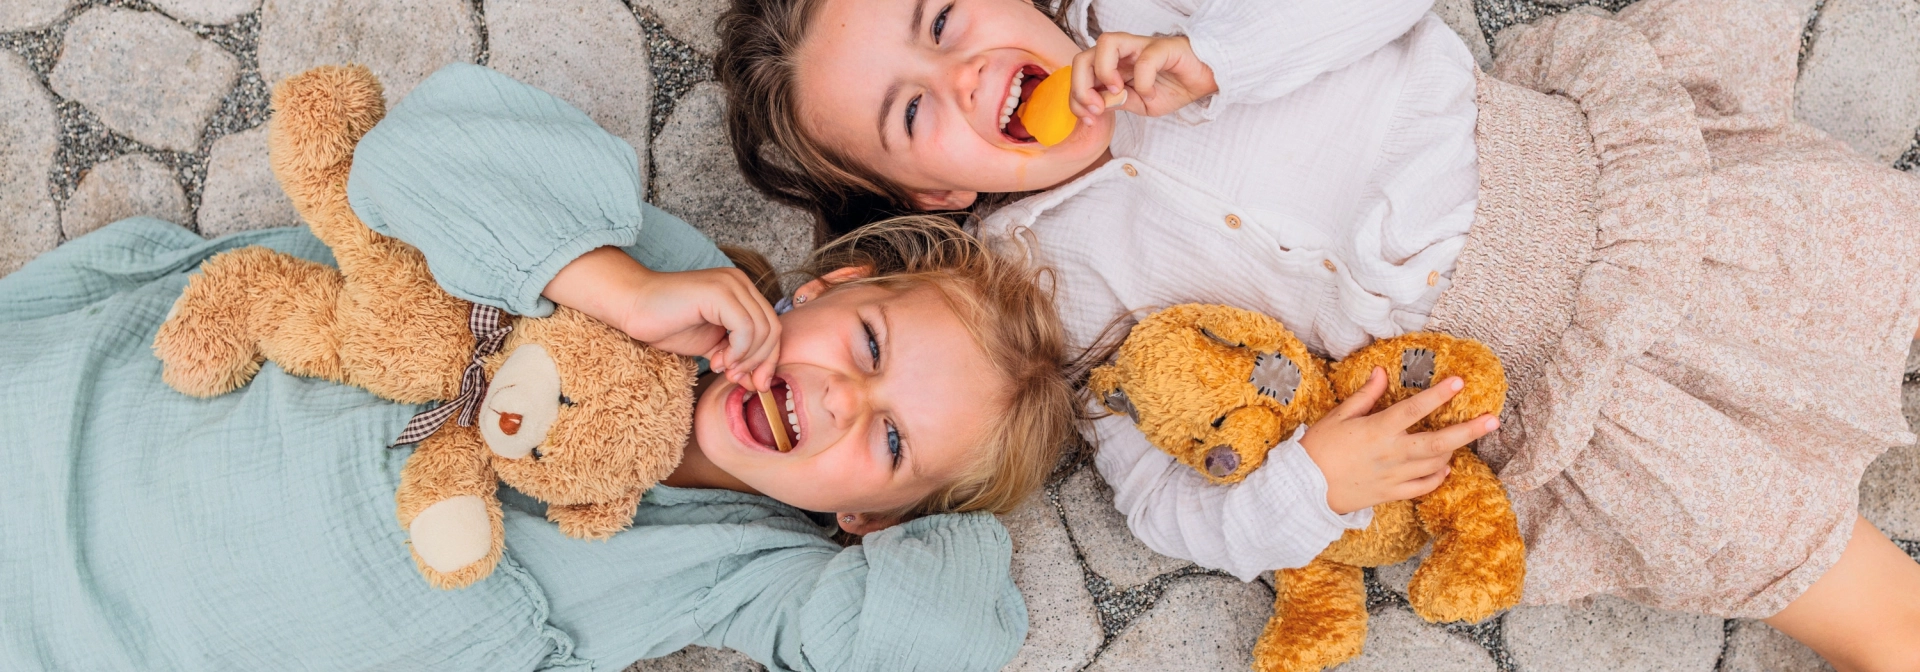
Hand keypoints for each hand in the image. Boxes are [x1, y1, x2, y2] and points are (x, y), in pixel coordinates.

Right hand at [545, 248, 779, 389]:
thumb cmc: (667, 324)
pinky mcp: (719, 292)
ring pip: (763, 330)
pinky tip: (717, 359)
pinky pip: (746, 329)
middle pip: (773, 329)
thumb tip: (759, 383)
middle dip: (760, 362)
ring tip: (722, 366)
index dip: (768, 359)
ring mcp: (731, 284)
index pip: (772, 328)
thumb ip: (737, 358)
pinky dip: (738, 351)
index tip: (753, 383)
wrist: (633, 307)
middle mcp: (740, 282)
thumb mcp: (712, 346)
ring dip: (746, 359)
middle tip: (736, 378)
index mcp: (742, 291)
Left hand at [1067, 32, 1218, 121]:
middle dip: (1081, 87)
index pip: (1080, 73)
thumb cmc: (1172, 88)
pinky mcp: (1163, 47)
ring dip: (1103, 72)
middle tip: (1097, 109)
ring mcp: (1140, 47)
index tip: (1089, 119)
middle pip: (1083, 57)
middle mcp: (1122, 53)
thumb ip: (1118, 103)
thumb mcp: (1139, 105)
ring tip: (1117, 92)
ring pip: (1106, 42)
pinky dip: (1143, 82)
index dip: (1076, 98)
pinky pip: (1145, 59)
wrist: (1203, 82)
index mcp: (1112, 66)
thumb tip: (1097, 106)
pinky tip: (1150, 94)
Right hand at [1299, 368, 1499, 514]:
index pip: (1414, 409)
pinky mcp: (1391, 494)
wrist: (1303, 489)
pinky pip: (1423, 486)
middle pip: (1439, 442)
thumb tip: (1380, 371)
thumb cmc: (1317, 448)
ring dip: (1452, 450)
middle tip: (1493, 421)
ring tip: (1460, 439)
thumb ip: (1364, 395)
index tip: (1460, 382)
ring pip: (1435, 464)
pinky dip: (1437, 476)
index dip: (1438, 395)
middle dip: (1469, 431)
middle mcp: (1391, 454)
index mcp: (1377, 430)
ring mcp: (1394, 476)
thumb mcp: (1338, 416)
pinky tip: (1444, 468)